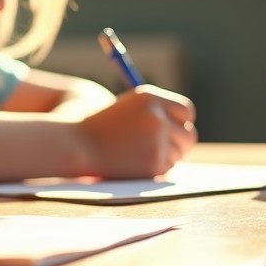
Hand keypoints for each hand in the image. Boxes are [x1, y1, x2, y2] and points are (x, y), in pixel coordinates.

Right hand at [76, 85, 196, 177]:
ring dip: (165, 156)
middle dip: (179, 142)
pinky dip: (155, 168)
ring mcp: (158, 141)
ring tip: (137, 154)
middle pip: (188, 134)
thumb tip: (184, 127)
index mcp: (149, 97)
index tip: (174, 128)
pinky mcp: (155, 163)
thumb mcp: (127, 110)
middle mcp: (157, 117)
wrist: (77, 146)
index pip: (185, 110)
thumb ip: (155, 114)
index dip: (181, 121)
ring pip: (178, 153)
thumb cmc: (100, 128)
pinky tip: (133, 163)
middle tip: (166, 147)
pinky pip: (167, 167)